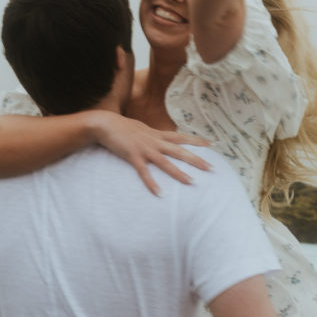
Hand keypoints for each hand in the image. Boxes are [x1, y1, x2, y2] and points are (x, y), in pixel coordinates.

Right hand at [90, 112, 211, 195]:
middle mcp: (154, 141)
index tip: (211, 144)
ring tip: (191, 182)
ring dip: (179, 173)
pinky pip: (144, 172)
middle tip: (211, 168)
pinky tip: (159, 193)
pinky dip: (151, 183)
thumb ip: (152, 135)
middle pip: (179, 151)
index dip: (196, 140)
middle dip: (196, 159)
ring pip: (166, 162)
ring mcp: (144, 149)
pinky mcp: (133, 156)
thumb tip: (161, 137)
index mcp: (157, 134)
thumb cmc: (122, 127)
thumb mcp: (142, 129)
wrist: (105, 123)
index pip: (181, 137)